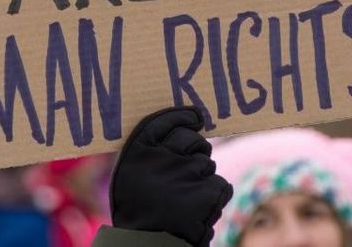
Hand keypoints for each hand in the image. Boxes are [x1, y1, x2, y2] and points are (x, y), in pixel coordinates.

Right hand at [109, 106, 232, 246]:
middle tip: (188, 171)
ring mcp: (186, 173)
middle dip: (197, 151)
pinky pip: (220, 185)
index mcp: (137, 151)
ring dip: (203, 179)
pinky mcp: (207, 192)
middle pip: (194, 141)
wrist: (148, 245)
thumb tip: (184, 127)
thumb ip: (150, 153)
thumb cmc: (139, 211)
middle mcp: (162, 157)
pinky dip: (214, 197)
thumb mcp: (130, 176)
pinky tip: (198, 210)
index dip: (183, 116)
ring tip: (186, 199)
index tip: (195, 117)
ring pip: (208, 165)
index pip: (164, 121)